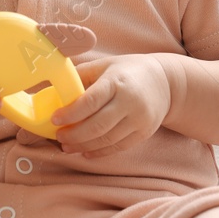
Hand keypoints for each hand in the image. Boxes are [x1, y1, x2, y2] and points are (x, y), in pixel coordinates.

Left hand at [51, 54, 171, 157]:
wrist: (165, 82)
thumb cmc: (128, 71)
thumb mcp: (105, 65)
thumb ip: (81, 76)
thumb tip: (53, 88)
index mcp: (117, 81)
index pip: (91, 101)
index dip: (71, 113)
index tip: (54, 119)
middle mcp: (130, 101)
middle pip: (98, 125)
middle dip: (74, 135)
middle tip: (58, 136)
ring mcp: (139, 119)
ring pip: (107, 139)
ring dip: (83, 146)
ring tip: (67, 147)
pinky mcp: (144, 132)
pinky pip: (118, 147)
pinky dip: (99, 152)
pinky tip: (85, 152)